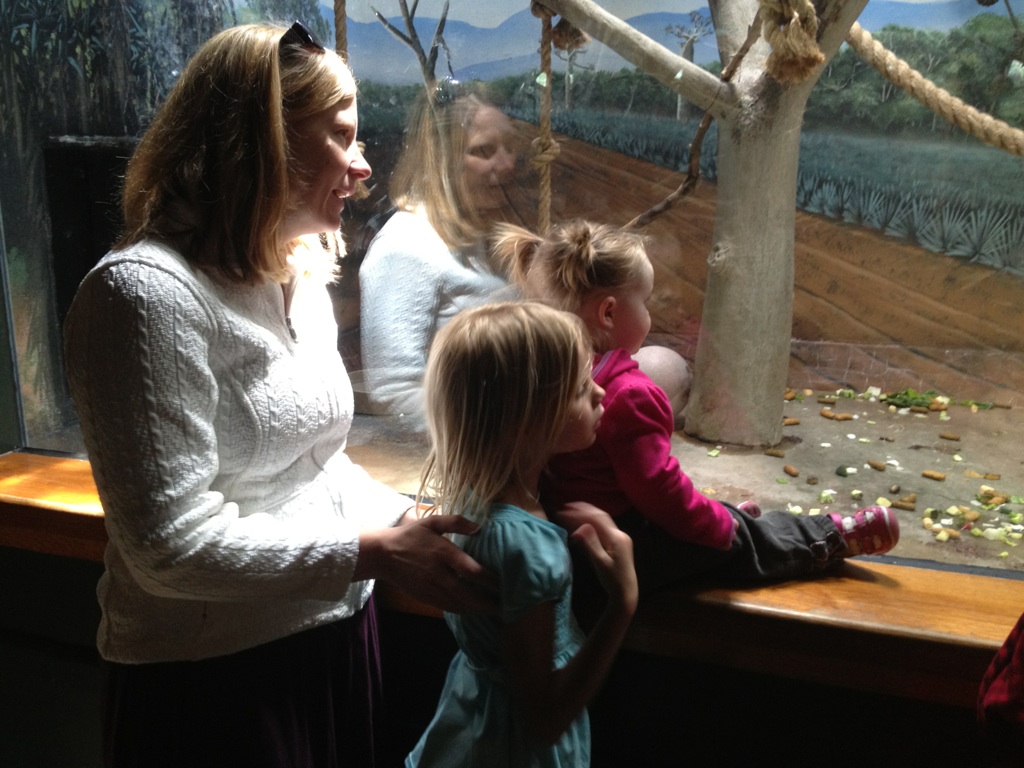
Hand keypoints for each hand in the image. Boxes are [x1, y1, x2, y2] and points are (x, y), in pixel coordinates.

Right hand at [357, 516, 497, 613]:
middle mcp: (439, 573)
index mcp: (443, 553)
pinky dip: (463, 611)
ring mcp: (431, 588)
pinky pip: (448, 607)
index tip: (505, 583)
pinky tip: (475, 612)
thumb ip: (456, 522)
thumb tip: (479, 527)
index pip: (472, 571)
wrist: (382, 555)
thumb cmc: (410, 535)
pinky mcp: (425, 596)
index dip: (490, 580)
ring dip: (478, 610)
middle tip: (507, 606)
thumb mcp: (432, 521)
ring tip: (496, 612)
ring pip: (459, 604)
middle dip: (488, 602)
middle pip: (468, 593)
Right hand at [561, 503, 637, 612]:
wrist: (626, 592)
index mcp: (616, 538)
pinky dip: (591, 523)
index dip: (580, 512)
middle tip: (566, 506)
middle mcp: (620, 534)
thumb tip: (580, 527)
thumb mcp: (600, 563)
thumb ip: (591, 544)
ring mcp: (620, 537)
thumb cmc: (612, 580)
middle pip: (600, 516)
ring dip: (587, 514)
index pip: (597, 518)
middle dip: (583, 509)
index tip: (565, 510)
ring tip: (571, 510)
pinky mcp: (618, 542)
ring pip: (601, 521)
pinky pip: (603, 528)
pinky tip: (582, 523)